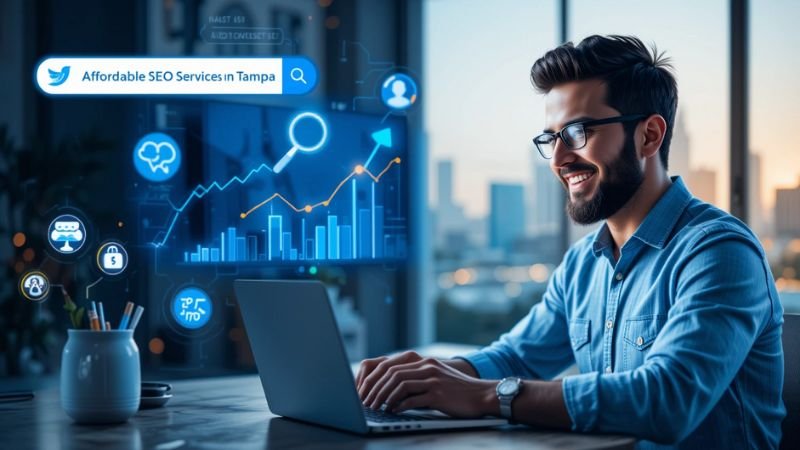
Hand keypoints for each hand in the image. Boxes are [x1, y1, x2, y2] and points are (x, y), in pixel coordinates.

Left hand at [355, 351, 497, 417]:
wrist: (482, 395)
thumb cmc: (457, 390)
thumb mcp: (435, 378)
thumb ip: (415, 379)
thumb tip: (390, 392)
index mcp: (423, 362)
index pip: (390, 365)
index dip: (374, 379)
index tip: (365, 391)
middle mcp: (427, 367)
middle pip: (391, 374)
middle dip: (375, 389)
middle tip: (366, 402)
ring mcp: (433, 379)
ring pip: (399, 384)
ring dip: (384, 397)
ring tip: (377, 408)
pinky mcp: (439, 394)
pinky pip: (413, 399)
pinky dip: (400, 406)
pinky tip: (394, 411)